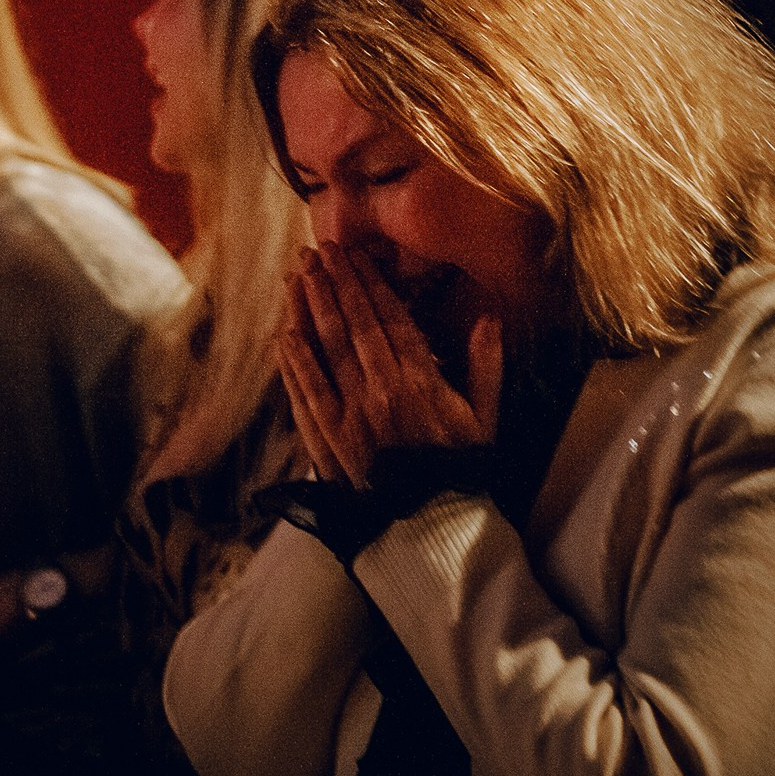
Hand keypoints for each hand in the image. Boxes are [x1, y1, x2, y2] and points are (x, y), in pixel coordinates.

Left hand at [277, 243, 501, 487]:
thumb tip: (491, 315)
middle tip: (320, 250)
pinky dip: (294, 362)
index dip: (370, 283)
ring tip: (297, 276)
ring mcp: (351, 415)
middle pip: (353, 326)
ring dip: (309, 309)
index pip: (391, 320)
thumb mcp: (485, 417)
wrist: (429, 525)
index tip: (356, 254)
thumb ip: (487, 364)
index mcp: (422, 382)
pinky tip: (283, 334)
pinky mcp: (327, 438)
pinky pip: (306, 392)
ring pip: (326, 350)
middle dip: (335, 283)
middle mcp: (382, 391)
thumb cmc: (459, 468)